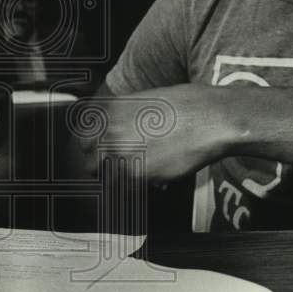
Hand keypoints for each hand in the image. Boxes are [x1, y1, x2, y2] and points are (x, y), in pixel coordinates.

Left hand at [74, 84, 232, 183]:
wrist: (209, 119)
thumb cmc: (186, 107)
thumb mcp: (146, 101)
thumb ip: (124, 118)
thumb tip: (115, 134)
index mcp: (110, 111)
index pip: (84, 137)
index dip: (94, 147)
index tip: (102, 153)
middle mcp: (109, 131)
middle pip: (90, 159)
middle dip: (102, 165)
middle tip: (120, 168)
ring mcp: (120, 153)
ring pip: (104, 178)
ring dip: (117, 180)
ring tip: (136, 177)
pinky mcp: (136, 174)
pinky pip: (125, 191)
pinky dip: (136, 191)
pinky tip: (151, 183)